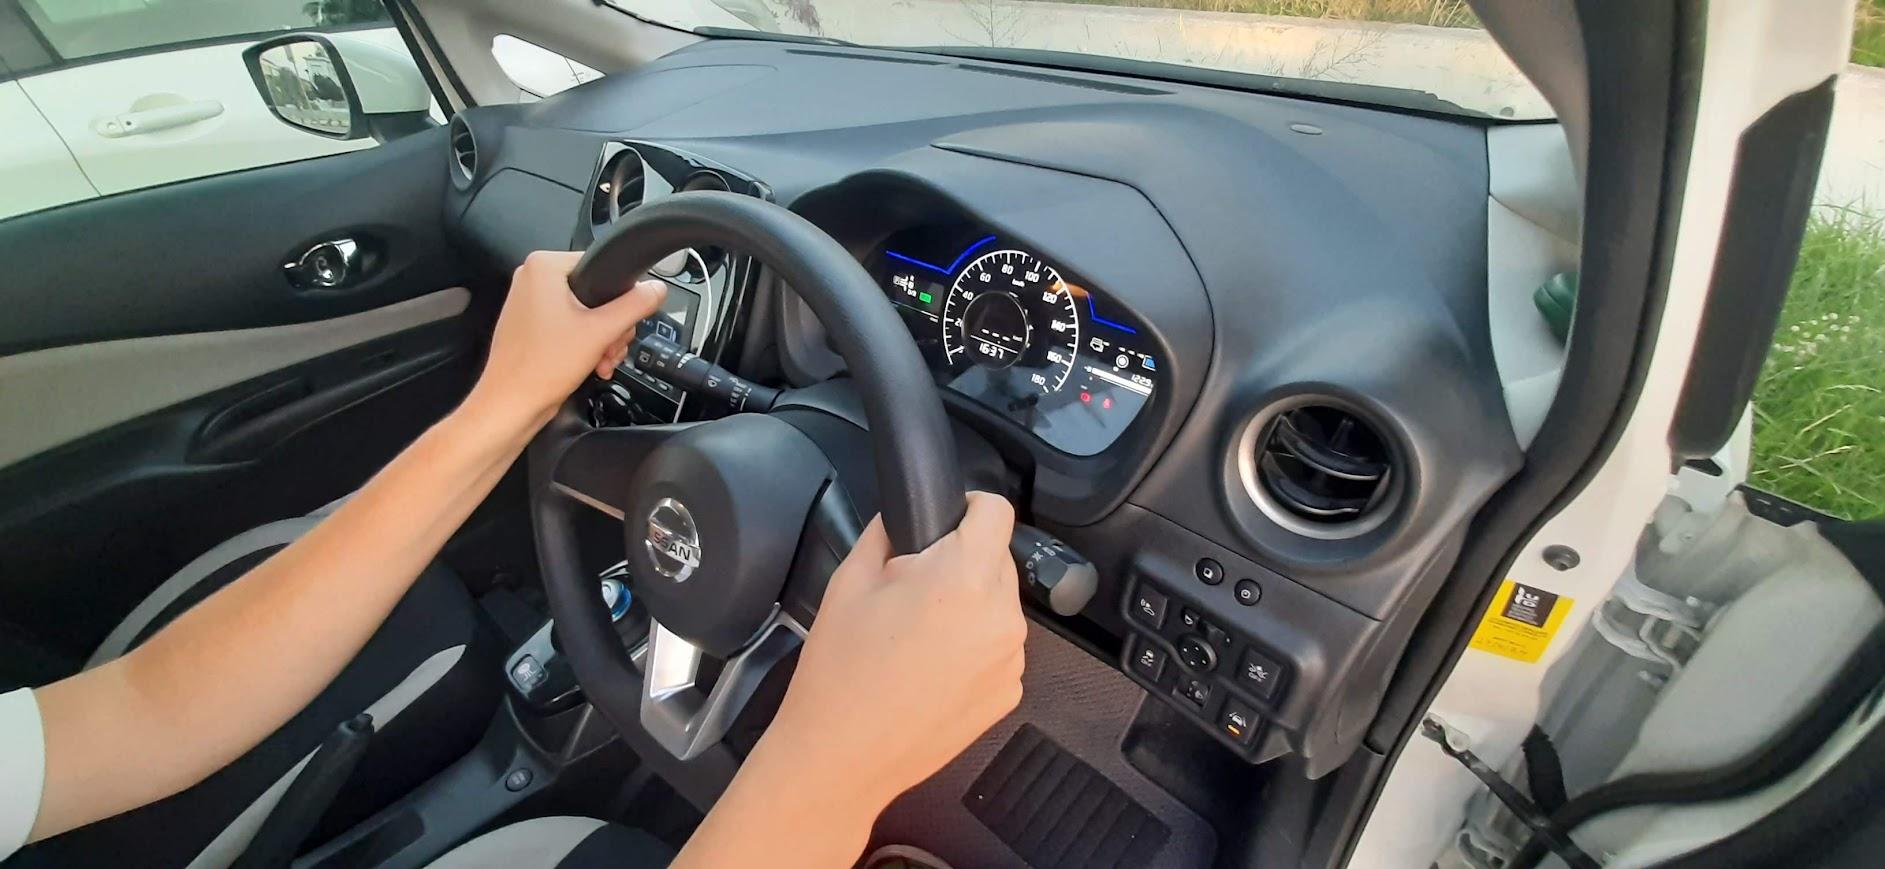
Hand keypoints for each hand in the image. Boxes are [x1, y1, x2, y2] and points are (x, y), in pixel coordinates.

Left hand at [466, 250, 665, 428]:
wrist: (512, 404)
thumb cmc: (541, 368)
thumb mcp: (601, 331)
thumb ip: (634, 305)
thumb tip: (656, 289)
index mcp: (543, 267)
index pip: (602, 266)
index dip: (620, 296)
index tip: (622, 323)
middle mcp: (532, 280)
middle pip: (596, 293)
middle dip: (612, 326)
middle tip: (611, 346)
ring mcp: (530, 302)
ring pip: (586, 312)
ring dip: (602, 339)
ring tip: (601, 360)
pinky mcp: (531, 324)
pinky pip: (570, 325)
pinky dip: (585, 344)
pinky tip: (592, 363)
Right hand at [763, 492, 1024, 811]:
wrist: (842, 755)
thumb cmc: (840, 671)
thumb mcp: (850, 579)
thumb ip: (887, 531)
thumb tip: (906, 515)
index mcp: (964, 579)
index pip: (997, 512)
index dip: (971, 506)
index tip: (950, 519)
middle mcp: (1001, 617)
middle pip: (998, 559)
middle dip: (962, 562)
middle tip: (914, 590)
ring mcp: (1011, 660)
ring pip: (999, 605)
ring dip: (970, 606)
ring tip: (918, 635)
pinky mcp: (1009, 693)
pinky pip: (999, 648)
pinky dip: (974, 647)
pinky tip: (931, 668)